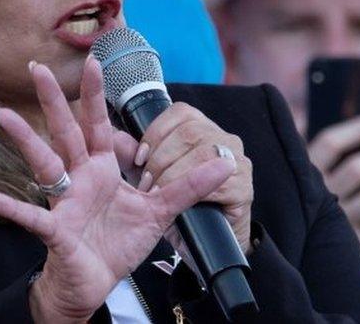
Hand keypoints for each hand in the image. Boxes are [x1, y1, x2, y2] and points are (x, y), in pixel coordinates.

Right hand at [0, 57, 234, 321]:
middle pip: (64, 131)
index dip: (95, 95)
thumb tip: (226, 163)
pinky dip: (11, 207)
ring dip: (22, 138)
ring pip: (41, 163)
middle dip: (53, 100)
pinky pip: (30, 216)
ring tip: (3, 115)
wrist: (95, 283)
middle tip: (38, 67)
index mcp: (101, 170)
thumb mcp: (159, 212)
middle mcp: (78, 178)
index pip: (97, 125)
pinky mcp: (55, 230)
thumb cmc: (116, 245)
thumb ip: (188, 186)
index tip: (94, 62)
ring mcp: (63, 201)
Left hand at [114, 103, 253, 255]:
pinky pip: (219, 182)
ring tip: (158, 194)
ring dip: (174, 175)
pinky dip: (193, 192)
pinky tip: (179, 204)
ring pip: (203, 153)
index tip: (140, 156)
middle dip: (161, 158)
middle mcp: (224, 139)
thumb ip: (131, 156)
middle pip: (189, 132)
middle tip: (146, 183)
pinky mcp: (244, 189)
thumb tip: (115, 136)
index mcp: (200, 129)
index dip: (156, 132)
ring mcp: (239, 162)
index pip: (180, 114)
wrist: (201, 246)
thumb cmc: (175, 207)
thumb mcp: (149, 177)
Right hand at [307, 113, 359, 247]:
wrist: (289, 258)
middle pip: (357, 169)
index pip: (331, 142)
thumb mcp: (294, 180)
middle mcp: (318, 197)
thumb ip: (308, 154)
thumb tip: (319, 121)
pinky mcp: (350, 246)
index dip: (359, 129)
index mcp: (303, 176)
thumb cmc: (299, 208)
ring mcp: (334, 222)